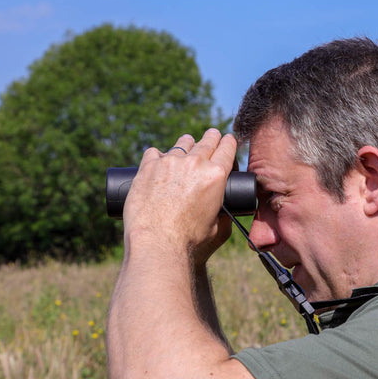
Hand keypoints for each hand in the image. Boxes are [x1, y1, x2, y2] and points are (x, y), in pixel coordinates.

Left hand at [123, 128, 237, 263]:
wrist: (158, 242)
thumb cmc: (189, 240)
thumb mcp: (217, 226)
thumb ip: (221, 211)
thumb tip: (222, 208)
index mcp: (216, 175)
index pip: (227, 147)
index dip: (228, 143)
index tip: (226, 141)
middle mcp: (195, 163)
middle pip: (207, 140)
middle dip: (211, 137)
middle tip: (212, 136)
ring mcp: (171, 161)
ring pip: (182, 142)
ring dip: (186, 144)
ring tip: (186, 146)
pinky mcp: (149, 166)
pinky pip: (155, 152)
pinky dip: (158, 157)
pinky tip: (158, 163)